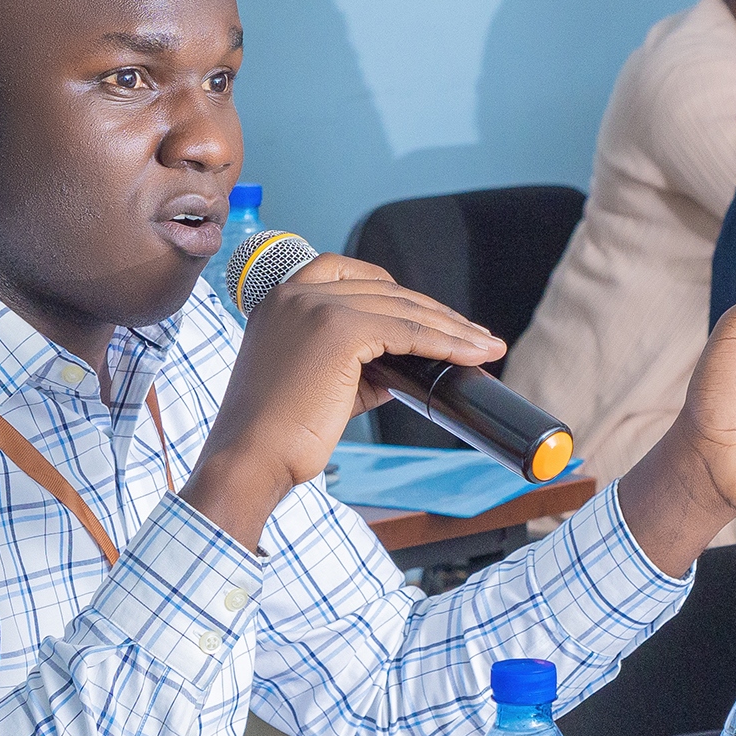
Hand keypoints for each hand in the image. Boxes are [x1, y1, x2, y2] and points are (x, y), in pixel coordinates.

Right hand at [182, 254, 504, 549]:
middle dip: (437, 315)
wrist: (250, 461)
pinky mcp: (339, 330)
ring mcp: (316, 307)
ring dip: (452, 329)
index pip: (352, 275)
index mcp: (281, 298)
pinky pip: (408, 332)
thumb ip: (358, 363)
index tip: (430, 316)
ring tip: (485, 347)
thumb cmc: (277, 433)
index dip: (397, 293)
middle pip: (386, 291)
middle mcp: (296, 293)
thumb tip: (409, 363)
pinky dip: (444, 344)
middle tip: (475, 337)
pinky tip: (471, 355)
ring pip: (403, 309)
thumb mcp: (317, 380)